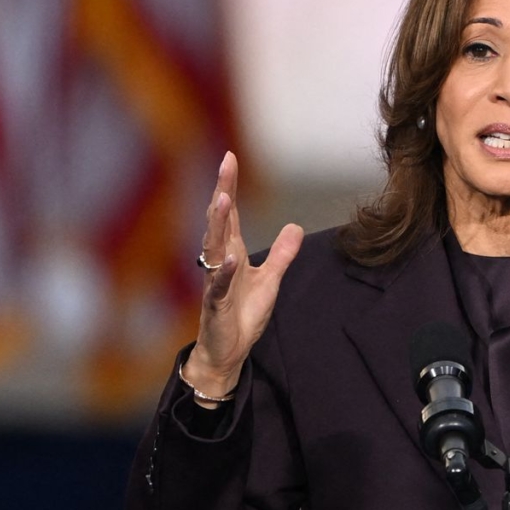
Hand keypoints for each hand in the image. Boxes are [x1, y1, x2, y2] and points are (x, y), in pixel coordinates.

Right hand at [179, 151, 302, 401]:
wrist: (227, 352)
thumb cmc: (242, 315)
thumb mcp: (270, 281)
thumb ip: (282, 254)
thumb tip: (296, 227)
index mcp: (232, 253)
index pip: (231, 215)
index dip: (230, 186)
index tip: (230, 158)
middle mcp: (220, 262)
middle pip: (219, 221)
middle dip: (223, 191)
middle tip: (225, 163)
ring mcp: (216, 282)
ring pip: (214, 247)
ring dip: (219, 224)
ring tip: (224, 199)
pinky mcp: (217, 304)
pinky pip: (220, 285)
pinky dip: (225, 272)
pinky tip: (231, 258)